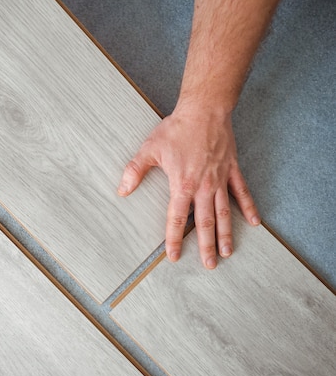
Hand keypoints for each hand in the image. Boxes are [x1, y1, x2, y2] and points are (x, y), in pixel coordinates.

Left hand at [117, 107, 260, 268]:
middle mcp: (204, 187)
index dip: (175, 239)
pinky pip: (241, 192)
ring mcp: (220, 179)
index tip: (174, 256)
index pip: (177, 219)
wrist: (204, 110)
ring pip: (224, 213)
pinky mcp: (231, 169)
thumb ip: (135, 171)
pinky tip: (254, 222)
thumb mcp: (150, 149)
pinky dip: (248, 207)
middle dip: (207, 246)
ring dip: (226, 234)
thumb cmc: (177, 129)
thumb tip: (122, 190)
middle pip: (206, 223)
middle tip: (209, 265)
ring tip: (228, 252)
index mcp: (183, 185)